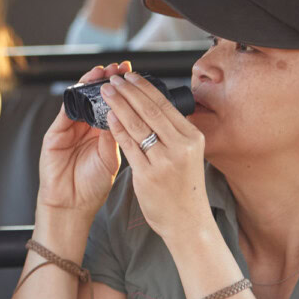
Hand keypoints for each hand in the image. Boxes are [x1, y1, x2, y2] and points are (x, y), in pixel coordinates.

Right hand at [36, 62, 128, 213]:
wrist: (72, 206)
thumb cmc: (92, 187)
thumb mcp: (112, 159)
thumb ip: (116, 138)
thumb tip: (127, 115)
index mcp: (103, 134)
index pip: (114, 106)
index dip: (124, 91)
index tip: (136, 77)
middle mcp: (86, 128)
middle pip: (97, 97)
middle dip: (109, 81)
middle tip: (121, 68)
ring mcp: (70, 129)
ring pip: (80, 99)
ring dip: (91, 84)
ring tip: (104, 72)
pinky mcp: (55, 133)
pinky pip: (65, 111)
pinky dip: (74, 98)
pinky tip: (83, 88)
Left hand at [99, 70, 211, 245]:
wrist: (188, 221)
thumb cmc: (184, 187)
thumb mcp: (188, 154)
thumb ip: (174, 133)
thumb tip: (154, 107)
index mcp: (192, 137)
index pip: (164, 105)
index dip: (144, 88)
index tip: (130, 77)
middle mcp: (181, 146)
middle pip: (150, 110)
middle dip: (128, 91)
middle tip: (113, 79)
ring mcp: (165, 160)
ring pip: (137, 124)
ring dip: (119, 104)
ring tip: (106, 91)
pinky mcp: (149, 174)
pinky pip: (129, 145)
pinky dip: (117, 128)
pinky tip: (107, 116)